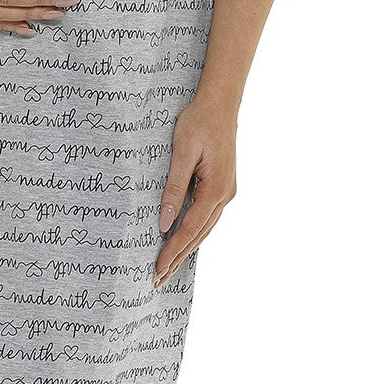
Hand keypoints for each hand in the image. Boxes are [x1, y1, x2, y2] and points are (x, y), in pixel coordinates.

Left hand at [153, 94, 237, 285]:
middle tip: (158, 280)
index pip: (189, 229)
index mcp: (216, 189)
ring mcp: (226, 191)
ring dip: (186, 249)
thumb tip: (164, 221)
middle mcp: (225, 195)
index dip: (172, 251)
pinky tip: (184, 241)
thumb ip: (173, 188)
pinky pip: (206, 217)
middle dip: (178, 258)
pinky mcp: (222, 186)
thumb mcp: (181, 152)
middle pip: (198, 235)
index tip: (156, 269)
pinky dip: (193, 232)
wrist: (220, 102)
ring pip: (204, 229)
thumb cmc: (198, 122)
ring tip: (168, 268)